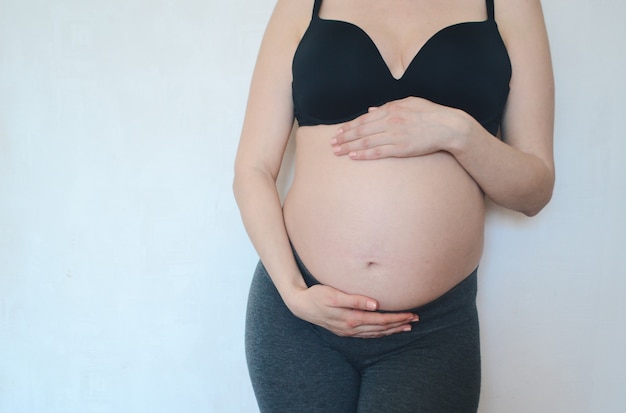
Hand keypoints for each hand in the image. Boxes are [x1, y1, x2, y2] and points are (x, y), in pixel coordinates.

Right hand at [285, 283, 418, 337]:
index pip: (381, 321)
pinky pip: (367, 334)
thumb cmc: (317, 295)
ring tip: (406, 327)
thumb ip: (355, 300)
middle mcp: (351, 328)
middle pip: (381, 328)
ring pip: (375, 333)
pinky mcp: (344, 330)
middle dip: (399, 324)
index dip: (397, 318)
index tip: (411, 314)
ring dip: (391, 330)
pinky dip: (379, 333)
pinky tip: (384, 330)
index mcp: (351, 319)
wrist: (300, 305)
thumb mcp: (334, 295)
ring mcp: (347, 331)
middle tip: (415, 320)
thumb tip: (375, 305)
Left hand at [330, 96, 466, 159]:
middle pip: (361, 130)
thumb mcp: (409, 103)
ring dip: (349, 146)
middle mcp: (390, 121)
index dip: (349, 125)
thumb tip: (371, 109)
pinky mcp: (401, 148)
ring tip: (337, 151)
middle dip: (344, 137)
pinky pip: (378, 152)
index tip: (338, 131)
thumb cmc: (430, 114)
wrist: (448, 126)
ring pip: (366, 141)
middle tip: (331, 143)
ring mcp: (395, 135)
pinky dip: (364, 154)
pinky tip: (353, 156)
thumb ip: (388, 106)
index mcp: (392, 109)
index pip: (364, 118)